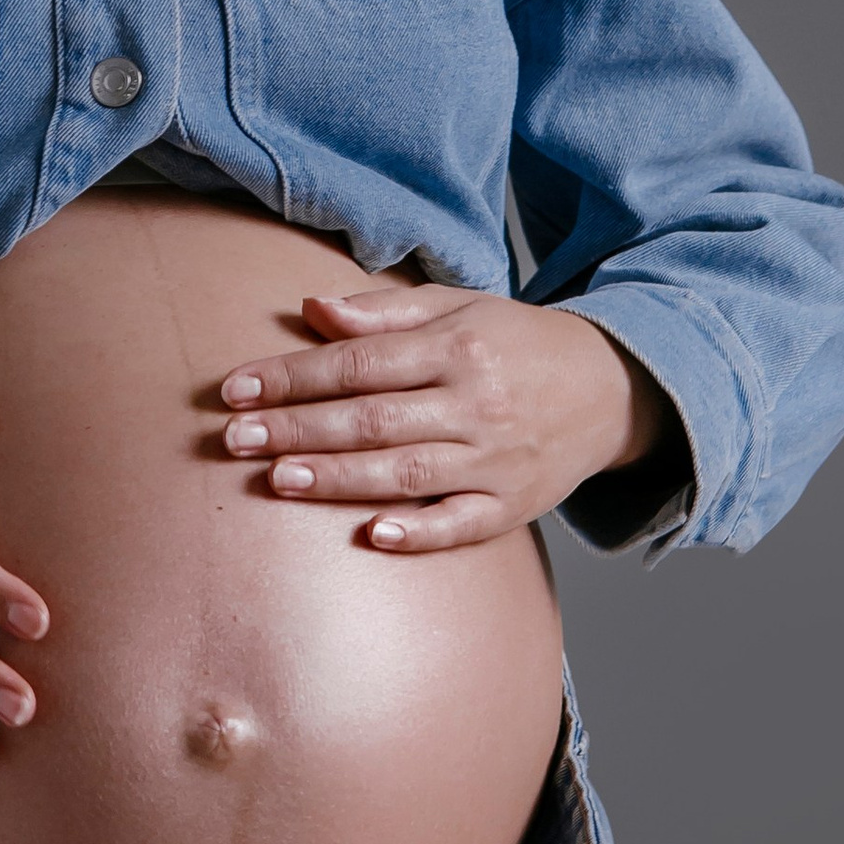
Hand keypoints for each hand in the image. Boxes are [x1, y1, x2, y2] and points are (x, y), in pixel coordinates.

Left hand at [215, 285, 671, 551]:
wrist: (609, 388)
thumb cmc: (516, 343)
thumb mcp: (458, 307)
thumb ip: (383, 312)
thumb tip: (311, 308)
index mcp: (457, 348)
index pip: (359, 363)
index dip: (293, 376)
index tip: (235, 390)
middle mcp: (475, 403)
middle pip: (373, 418)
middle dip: (299, 429)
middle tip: (234, 438)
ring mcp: (495, 459)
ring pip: (407, 472)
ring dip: (339, 478)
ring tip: (276, 480)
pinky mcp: (513, 506)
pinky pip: (463, 525)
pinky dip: (419, 532)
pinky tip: (373, 535)